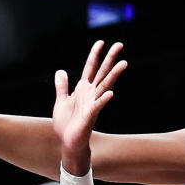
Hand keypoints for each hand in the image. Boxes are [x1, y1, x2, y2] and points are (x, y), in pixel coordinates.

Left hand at [53, 40, 126, 174]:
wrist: (67, 142)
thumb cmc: (66, 124)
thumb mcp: (61, 101)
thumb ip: (62, 86)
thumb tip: (61, 71)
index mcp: (83, 89)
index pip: (90, 68)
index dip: (95, 55)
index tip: (101, 42)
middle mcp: (90, 94)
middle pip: (102, 72)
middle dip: (110, 58)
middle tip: (119, 44)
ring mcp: (92, 104)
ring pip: (105, 86)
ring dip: (114, 74)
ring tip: (124, 63)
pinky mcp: (90, 116)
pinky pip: (98, 106)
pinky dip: (104, 99)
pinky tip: (111, 93)